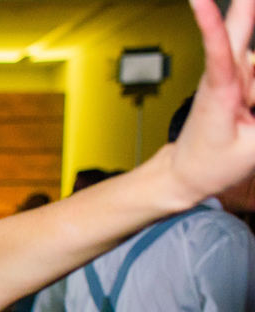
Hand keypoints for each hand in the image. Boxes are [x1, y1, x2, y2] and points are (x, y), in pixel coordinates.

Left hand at [171, 0, 254, 204]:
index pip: (218, 50)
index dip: (211, 23)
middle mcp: (224, 74)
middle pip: (240, 30)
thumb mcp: (252, 149)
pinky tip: (247, 109)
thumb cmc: (210, 162)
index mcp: (219, 91)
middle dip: (246, 9)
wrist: (186, 173)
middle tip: (240, 86)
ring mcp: (234, 73)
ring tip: (249, 115)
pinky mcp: (241, 76)